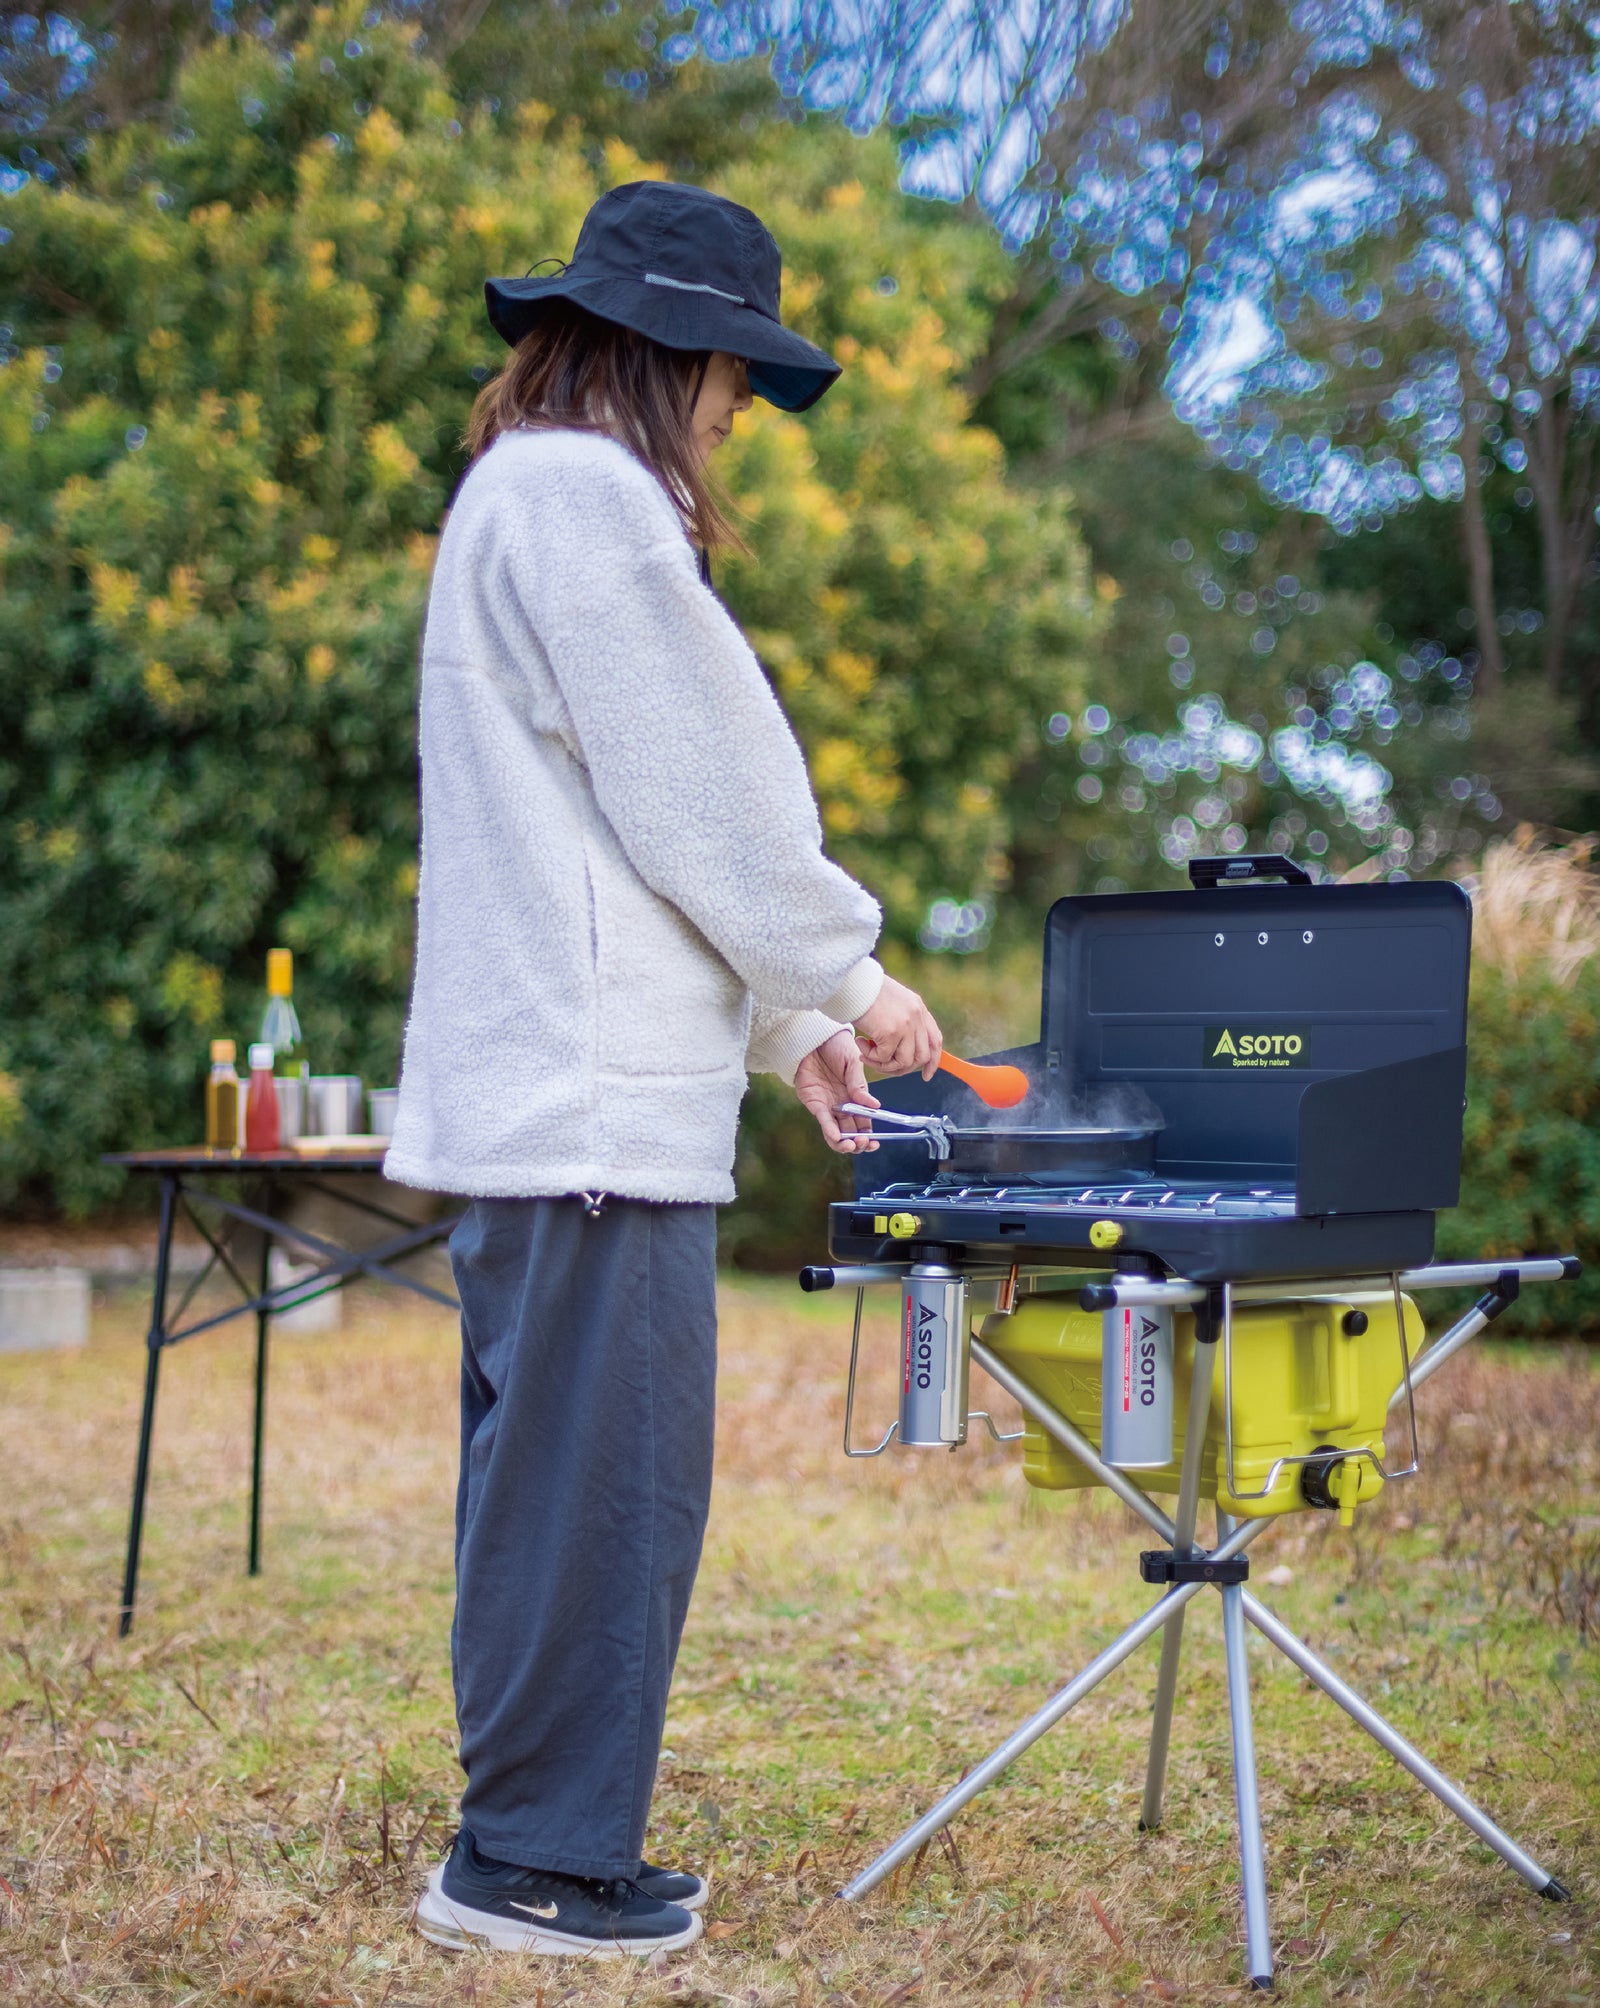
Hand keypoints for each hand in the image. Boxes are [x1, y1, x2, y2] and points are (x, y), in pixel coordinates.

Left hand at [793, 1030, 879, 1153]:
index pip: (864, 1123)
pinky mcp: (814, 1103)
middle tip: (864, 1143)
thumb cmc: (836, 1046)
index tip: (875, 1143)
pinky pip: (823, 1121)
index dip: (870, 1136)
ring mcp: (828, 1105)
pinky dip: (831, 1131)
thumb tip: (876, 1106)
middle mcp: (843, 1105)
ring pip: (836, 1133)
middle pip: (851, 1132)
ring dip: (844, 1143)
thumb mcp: (853, 1063)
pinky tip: (838, 1138)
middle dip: (858, 1143)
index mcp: (856, 1097)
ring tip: (852, 1146)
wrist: (814, 1036)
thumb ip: (860, 1086)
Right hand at [854, 973, 942, 1080]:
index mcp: (918, 1008)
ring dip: (884, 1065)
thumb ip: (901, 1020)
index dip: (933, 1061)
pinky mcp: (892, 1032)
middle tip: (882, 1065)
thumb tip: (900, 1048)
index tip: (926, 1075)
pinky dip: (870, 1057)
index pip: (935, 1040)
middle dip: (903, 1068)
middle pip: (922, 1056)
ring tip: (866, 1055)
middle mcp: (917, 1016)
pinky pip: (885, 1058)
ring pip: (904, 1062)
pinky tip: (859, 1043)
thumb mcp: (891, 1002)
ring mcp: (907, 1024)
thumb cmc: (863, 991)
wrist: (851, 981)